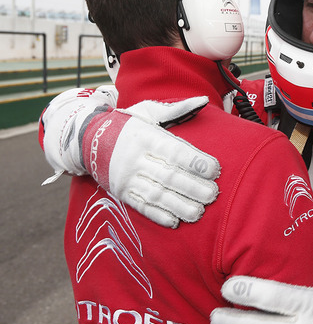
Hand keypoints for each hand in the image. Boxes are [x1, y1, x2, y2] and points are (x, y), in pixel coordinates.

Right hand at [81, 97, 220, 227]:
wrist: (87, 138)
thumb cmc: (128, 124)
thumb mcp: (148, 111)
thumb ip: (177, 109)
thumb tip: (203, 100)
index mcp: (146, 137)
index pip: (174, 151)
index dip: (195, 161)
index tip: (215, 170)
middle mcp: (136, 158)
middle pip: (167, 175)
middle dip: (192, 187)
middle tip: (213, 195)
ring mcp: (127, 177)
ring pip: (155, 193)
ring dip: (178, 205)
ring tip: (199, 212)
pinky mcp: (121, 192)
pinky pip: (140, 205)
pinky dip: (157, 215)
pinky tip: (174, 222)